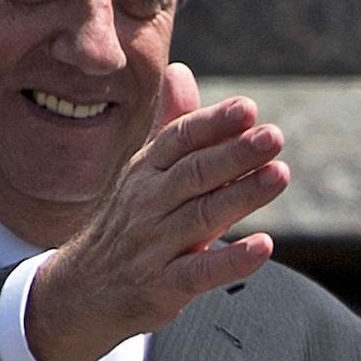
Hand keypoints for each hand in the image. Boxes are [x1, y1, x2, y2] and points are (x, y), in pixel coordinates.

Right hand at [26, 62, 288, 360]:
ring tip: (279, 175)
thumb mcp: (144, 172)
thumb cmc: (129, 223)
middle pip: (194, 173)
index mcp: (146, 170)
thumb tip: (181, 69)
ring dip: (242, 196)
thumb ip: (172, 124)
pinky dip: (229, 259)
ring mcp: (153, 245)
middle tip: (274, 136)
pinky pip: (197, 273)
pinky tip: (262, 246)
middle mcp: (148, 203)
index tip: (247, 108)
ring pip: (200, 216)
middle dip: (234, 153)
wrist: (82, 291)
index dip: (213, 123)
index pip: (179, 139)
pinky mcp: (162, 287)